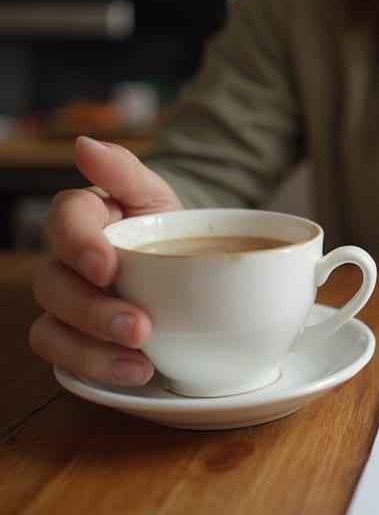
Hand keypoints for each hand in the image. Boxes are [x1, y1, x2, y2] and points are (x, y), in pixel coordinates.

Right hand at [29, 137, 181, 384]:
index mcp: (82, 218)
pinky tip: (137, 373)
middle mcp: (65, 261)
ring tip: (142, 363)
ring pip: (51, 328)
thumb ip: (125, 171)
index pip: (64, 221)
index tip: (108, 266)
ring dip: (92, 349)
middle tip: (140, 327)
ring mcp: (66, 303)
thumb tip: (86, 144)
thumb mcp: (156, 194)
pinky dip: (96, 368)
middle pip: (53, 285)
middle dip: (93, 310)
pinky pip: (64, 357)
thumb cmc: (163, 225)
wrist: (188, 262)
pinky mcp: (76, 337)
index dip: (79, 244)